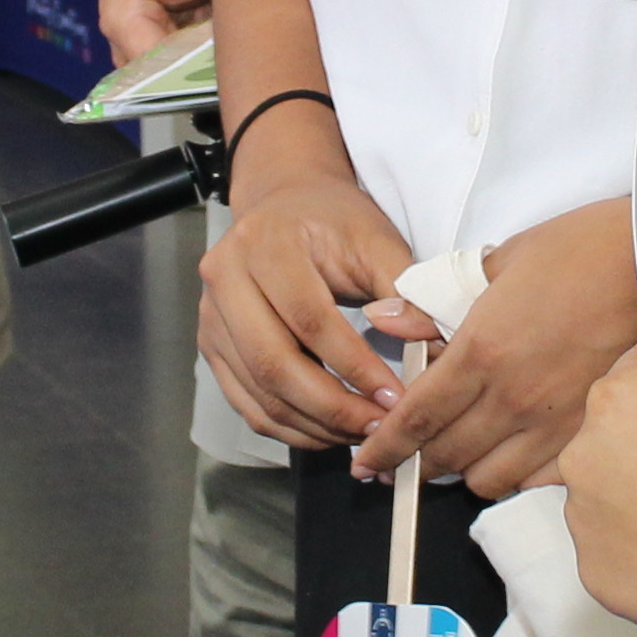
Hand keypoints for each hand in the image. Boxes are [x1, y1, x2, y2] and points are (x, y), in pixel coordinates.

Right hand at [199, 165, 416, 449]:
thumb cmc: (334, 221)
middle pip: (272, 363)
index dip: (354, 366)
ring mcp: (210, 316)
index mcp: (265, 244)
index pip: (310, 320)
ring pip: (258, 392)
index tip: (395, 398)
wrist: (285, 202)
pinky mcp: (212, 346)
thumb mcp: (377, 241)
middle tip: (380, 429)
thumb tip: (425, 348)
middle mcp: (225, 278)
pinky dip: (290, 427)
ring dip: (314, 425)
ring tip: (363, 434)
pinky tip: (329, 432)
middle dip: (332, 408)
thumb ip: (404, 292)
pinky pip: (247, 403)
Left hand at [373, 197, 636, 497]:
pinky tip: (514, 453)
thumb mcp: (499, 263)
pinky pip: (539, 480)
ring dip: (468, 469)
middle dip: (418, 463)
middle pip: (446, 456)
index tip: (365, 464)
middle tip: (408, 458)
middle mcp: (512, 397)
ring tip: (464, 451)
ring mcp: (555, 422)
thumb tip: (384, 317)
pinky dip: (518, 474)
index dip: (384, 448)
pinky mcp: (591, 433)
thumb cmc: (583, 249)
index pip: (416, 418)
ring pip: (490, 479)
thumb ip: (435, 302)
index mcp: (482, 352)